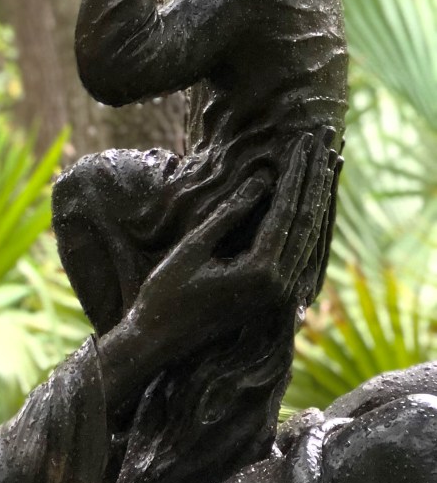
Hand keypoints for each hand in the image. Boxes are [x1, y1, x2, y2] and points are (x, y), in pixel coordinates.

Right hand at [98, 131, 339, 403]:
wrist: (157, 343)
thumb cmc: (164, 295)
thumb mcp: (192, 249)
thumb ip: (228, 215)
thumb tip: (262, 178)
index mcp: (262, 275)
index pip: (288, 212)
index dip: (296, 173)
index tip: (304, 139)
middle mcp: (280, 288)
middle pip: (307, 222)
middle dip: (315, 178)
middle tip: (325, 138)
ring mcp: (280, 296)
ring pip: (309, 236)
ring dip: (317, 197)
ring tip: (326, 162)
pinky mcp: (274, 297)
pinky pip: (299, 252)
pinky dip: (306, 221)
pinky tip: (310, 200)